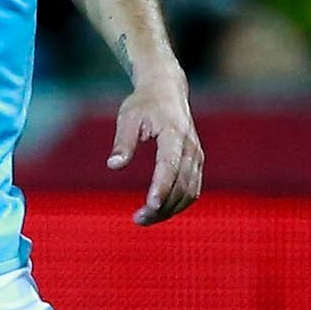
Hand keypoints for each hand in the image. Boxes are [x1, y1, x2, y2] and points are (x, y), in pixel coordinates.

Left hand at [110, 74, 203, 224]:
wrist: (167, 90)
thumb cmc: (144, 104)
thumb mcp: (128, 117)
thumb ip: (123, 142)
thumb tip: (114, 165)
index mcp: (174, 134)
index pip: (169, 166)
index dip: (161, 187)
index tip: (151, 205)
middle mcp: (190, 147)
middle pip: (181, 185)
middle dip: (162, 207)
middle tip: (138, 219)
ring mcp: (196, 156)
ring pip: (189, 192)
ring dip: (170, 210)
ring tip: (144, 219)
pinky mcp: (196, 162)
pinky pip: (193, 190)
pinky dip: (179, 204)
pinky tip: (159, 211)